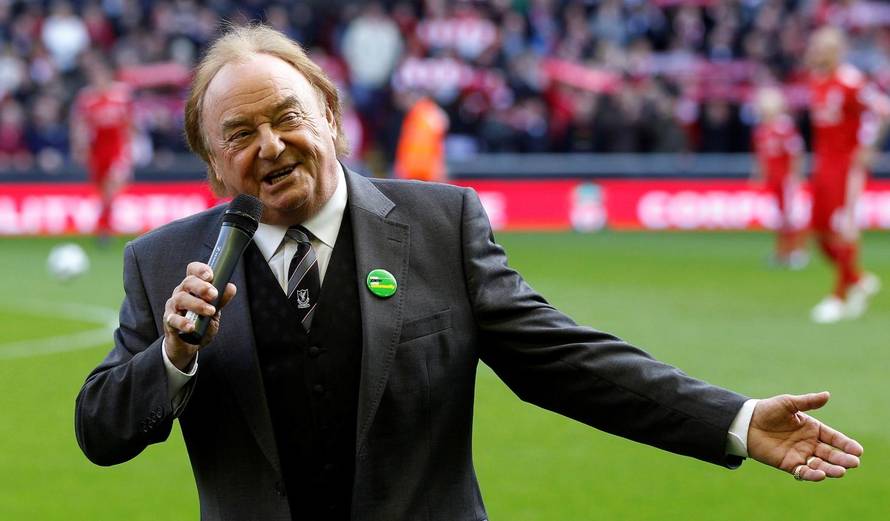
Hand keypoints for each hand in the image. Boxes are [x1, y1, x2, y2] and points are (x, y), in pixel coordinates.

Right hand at [163, 262, 236, 370]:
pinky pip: (173, 319)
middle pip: (187, 282)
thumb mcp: (214, 312)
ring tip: (210, 311)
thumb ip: (221, 300)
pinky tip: (191, 327)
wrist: (188, 345)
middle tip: (214, 294)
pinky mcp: (169, 322)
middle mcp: (181, 293)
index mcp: (192, 287)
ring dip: (197, 304)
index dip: (200, 270)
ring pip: (180, 299)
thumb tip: (231, 287)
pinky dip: (182, 322)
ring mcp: (173, 307)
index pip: (192, 271)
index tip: (211, 275)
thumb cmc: (201, 324)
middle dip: (202, 287)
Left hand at [747, 392, 862, 481]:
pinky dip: (812, 474)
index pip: (834, 438)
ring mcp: (800, 454)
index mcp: (813, 428)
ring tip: (841, 471)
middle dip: (843, 459)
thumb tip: (827, 395)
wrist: (746, 423)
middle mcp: (809, 443)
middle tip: (853, 463)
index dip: (846, 444)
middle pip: (831, 453)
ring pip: (820, 464)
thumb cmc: (768, 410)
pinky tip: (820, 474)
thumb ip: (807, 402)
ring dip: (831, 469)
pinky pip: (803, 472)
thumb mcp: (788, 403)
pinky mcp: (788, 464)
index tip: (857, 450)